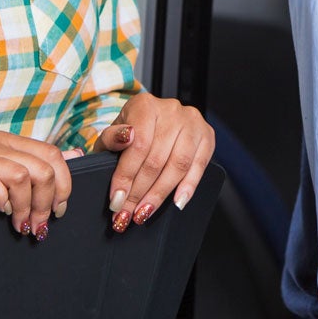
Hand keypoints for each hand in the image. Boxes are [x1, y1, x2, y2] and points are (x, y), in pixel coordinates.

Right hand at [0, 132, 75, 240]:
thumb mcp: (4, 181)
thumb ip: (37, 169)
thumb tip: (76, 156)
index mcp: (11, 143)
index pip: (54, 155)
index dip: (64, 186)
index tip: (58, 212)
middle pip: (42, 168)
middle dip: (47, 202)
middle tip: (39, 227)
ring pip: (22, 175)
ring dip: (26, 207)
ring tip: (21, 226)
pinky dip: (1, 200)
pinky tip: (0, 213)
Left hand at [97, 93, 215, 231]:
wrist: (152, 122)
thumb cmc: (130, 132)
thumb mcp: (112, 134)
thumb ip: (110, 138)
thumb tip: (123, 137)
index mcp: (145, 105)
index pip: (137, 146)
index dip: (126, 176)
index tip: (116, 200)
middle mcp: (172, 109)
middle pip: (157, 159)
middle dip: (140, 192)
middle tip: (127, 213)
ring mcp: (192, 122)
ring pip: (178, 165)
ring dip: (161, 193)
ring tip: (145, 212)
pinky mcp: (207, 136)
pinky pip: (199, 166)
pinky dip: (189, 186)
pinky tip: (177, 202)